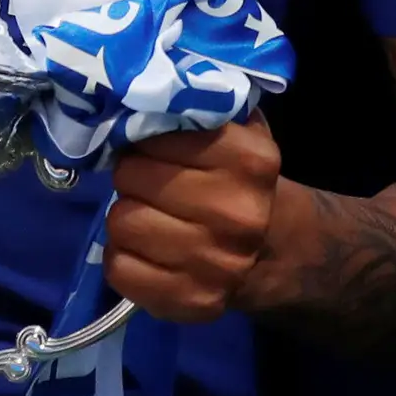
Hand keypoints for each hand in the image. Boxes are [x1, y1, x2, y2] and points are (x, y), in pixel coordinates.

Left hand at [104, 120, 284, 322]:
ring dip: (126, 217)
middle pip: (131, 178)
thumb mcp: (238, 134)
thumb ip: (198, 111)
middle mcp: (237, 214)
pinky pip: (119, 270)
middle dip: (133, 177)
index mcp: (251, 161)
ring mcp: (216, 264)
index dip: (146, 141)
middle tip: (146, 184)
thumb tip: (139, 92)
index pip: (155, 137)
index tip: (154, 150)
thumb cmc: (242, 183)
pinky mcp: (193, 303)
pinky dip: (123, 258)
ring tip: (147, 216)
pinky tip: (146, 251)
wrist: (276, 252)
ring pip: (121, 223)